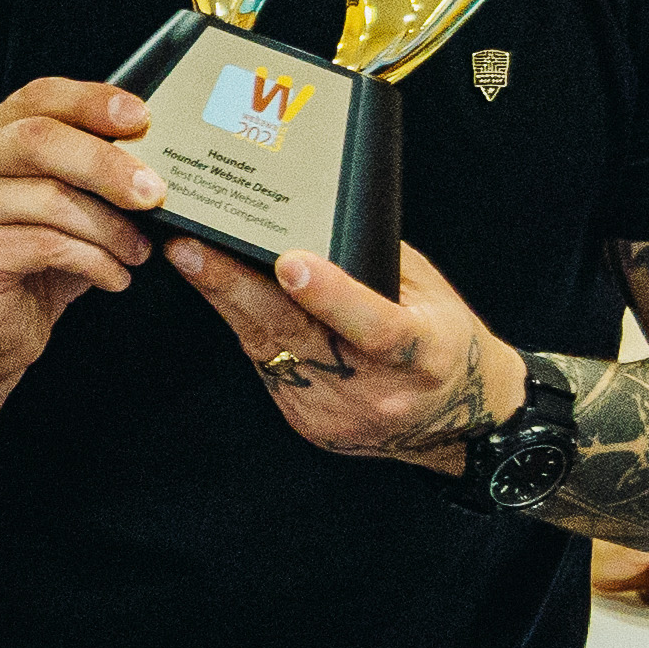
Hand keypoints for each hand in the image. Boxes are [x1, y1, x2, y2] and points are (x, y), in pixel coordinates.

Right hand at [0, 79, 163, 379]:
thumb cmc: (34, 261)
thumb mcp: (67, 206)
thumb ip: (92, 172)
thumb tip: (158, 157)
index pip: (41, 97)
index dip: (92, 102)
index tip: (143, 117)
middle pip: (41, 141)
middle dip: (106, 165)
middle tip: (154, 193)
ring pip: (51, 199)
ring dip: (109, 228)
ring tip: (138, 251)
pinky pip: (48, 245)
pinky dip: (95, 262)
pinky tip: (114, 277)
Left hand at [165, 236, 516, 467]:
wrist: (458, 419)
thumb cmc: (443, 339)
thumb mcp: (431, 295)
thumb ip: (376, 263)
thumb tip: (311, 223)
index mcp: (425, 355)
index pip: (374, 326)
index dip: (331, 296)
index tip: (289, 263)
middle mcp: (380, 391)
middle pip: (299, 336)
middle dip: (238, 287)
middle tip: (192, 248)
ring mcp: (340, 414)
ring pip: (270, 349)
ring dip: (225, 301)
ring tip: (190, 257)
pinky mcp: (310, 424)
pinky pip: (269, 366)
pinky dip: (246, 327)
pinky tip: (221, 293)